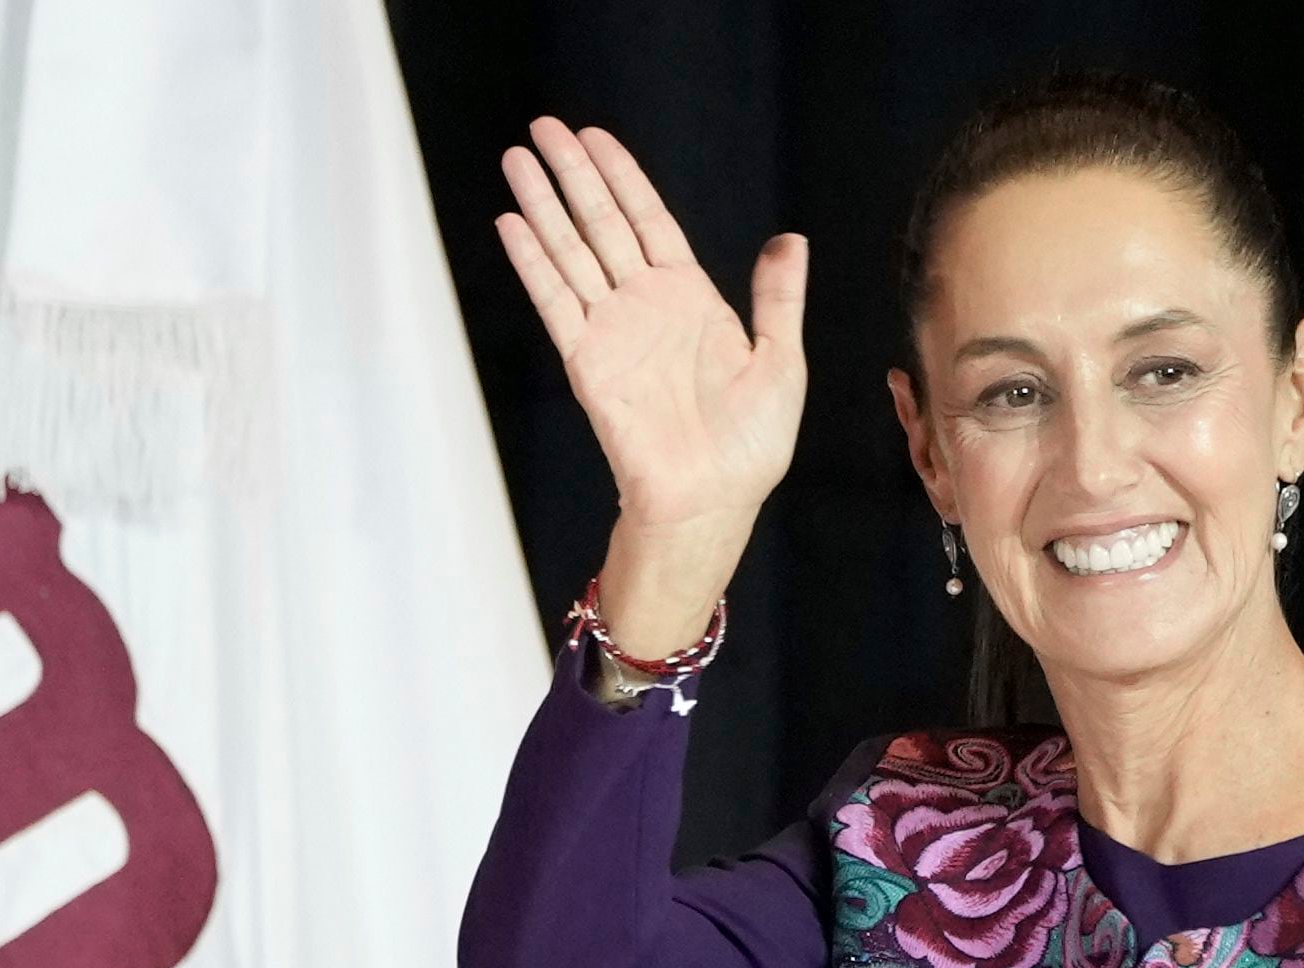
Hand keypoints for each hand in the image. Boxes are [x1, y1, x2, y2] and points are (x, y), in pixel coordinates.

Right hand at [493, 119, 806, 649]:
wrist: (711, 502)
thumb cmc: (750, 447)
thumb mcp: (781, 361)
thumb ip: (778, 299)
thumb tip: (790, 238)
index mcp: (691, 299)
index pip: (648, 220)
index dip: (623, 176)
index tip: (594, 137)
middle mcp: (645, 307)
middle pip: (600, 223)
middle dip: (571, 174)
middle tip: (542, 129)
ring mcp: (612, 331)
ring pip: (570, 251)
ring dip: (543, 205)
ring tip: (516, 160)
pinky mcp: (587, 362)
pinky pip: (556, 301)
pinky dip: (534, 263)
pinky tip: (513, 225)